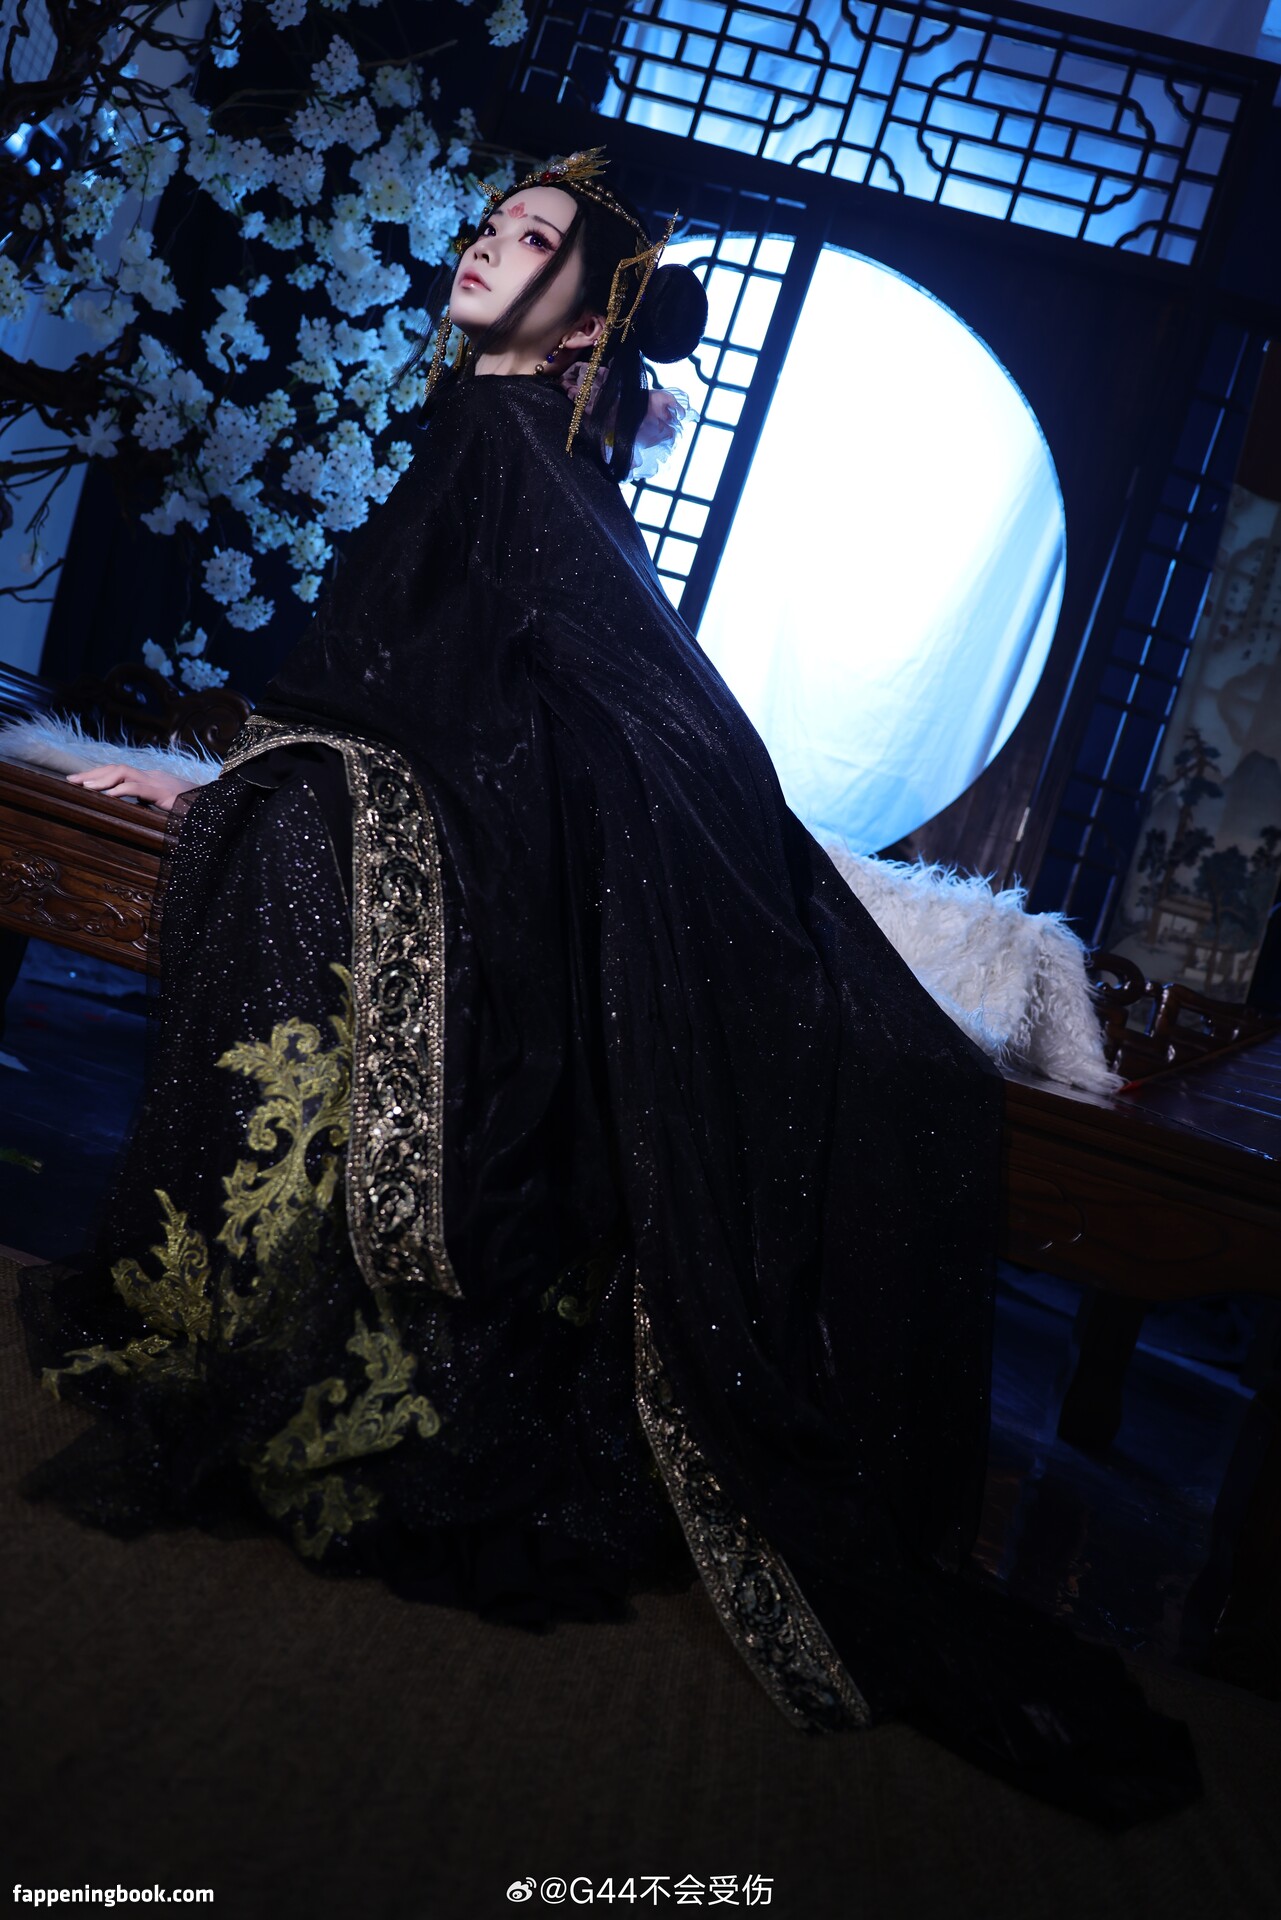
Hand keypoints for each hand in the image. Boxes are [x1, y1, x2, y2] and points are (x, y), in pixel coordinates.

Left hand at [65, 763, 194, 811]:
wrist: (218, 808)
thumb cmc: (195, 812)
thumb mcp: (169, 809)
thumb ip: (152, 809)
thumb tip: (133, 817)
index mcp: (153, 780)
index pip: (121, 771)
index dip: (100, 775)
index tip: (82, 782)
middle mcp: (153, 776)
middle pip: (117, 767)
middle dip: (92, 773)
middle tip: (72, 780)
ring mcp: (158, 782)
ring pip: (123, 771)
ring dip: (101, 779)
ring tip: (84, 786)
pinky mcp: (164, 792)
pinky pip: (137, 787)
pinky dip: (120, 789)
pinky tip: (107, 796)